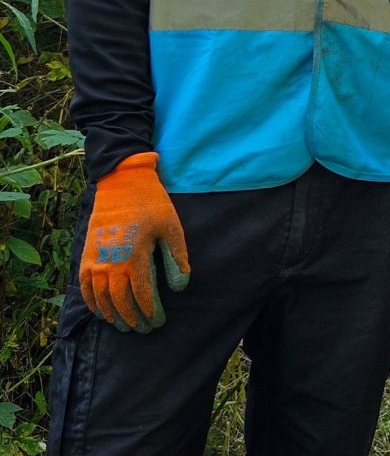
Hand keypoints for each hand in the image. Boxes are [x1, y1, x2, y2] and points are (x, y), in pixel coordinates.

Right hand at [79, 151, 189, 332]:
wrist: (121, 183)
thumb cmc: (151, 204)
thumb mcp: (171, 227)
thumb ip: (176, 258)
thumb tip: (180, 287)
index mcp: (135, 257)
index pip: (142, 296)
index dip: (150, 312)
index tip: (158, 322)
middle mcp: (111, 264)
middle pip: (120, 302)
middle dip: (133, 319)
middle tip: (144, 329)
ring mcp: (95, 261)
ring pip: (101, 299)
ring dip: (113, 316)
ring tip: (125, 325)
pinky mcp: (85, 256)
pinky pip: (85, 287)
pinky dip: (92, 303)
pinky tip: (101, 312)